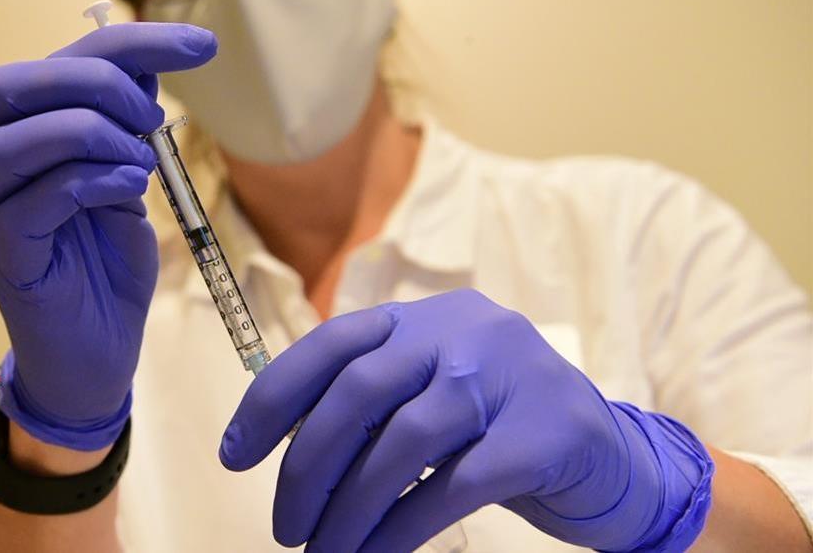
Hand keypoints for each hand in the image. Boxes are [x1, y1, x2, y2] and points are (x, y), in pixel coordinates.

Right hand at [0, 22, 216, 449]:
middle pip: (12, 83)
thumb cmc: (107, 268)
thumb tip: (146, 69)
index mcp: (24, 132)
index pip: (63, 61)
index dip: (132, 42)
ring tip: (139, 161)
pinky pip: (37, 195)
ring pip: (14, 136)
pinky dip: (91, 179)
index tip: (203, 46)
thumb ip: (125, 128)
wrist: (96, 355)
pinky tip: (128, 189)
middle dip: (94, 81)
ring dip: (91, 133)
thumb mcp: (127, 180)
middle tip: (152, 116)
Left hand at [219, 289, 712, 551]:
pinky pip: (454, 486)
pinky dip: (401, 528)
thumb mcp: (431, 394)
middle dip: (307, 467)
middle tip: (284, 527)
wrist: (612, 458)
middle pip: (359, 393)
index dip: (272, 401)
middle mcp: (462, 332)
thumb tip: (286, 450)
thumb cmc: (497, 428)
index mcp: (422, 318)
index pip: (330, 346)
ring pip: (403, 442)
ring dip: (349, 509)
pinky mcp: (545, 434)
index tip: (234, 457)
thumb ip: (373, 402)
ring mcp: (508, 377)